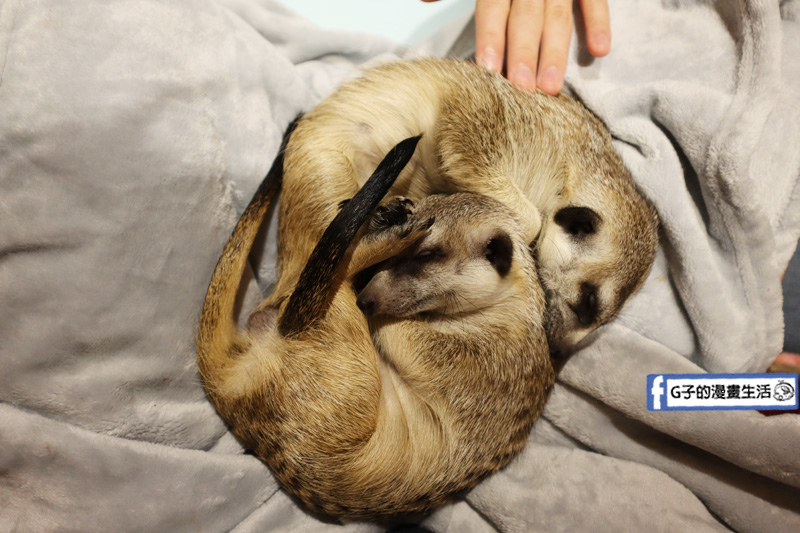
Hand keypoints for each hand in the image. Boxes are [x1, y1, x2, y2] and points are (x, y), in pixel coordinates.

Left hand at [421, 0, 610, 94]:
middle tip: (523, 88)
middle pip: (526, 17)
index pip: (493, 7)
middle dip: (524, 53)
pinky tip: (599, 51)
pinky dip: (598, 21)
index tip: (488, 67)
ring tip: (551, 87)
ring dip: (555, 51)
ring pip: (557, 15)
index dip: (491, 36)